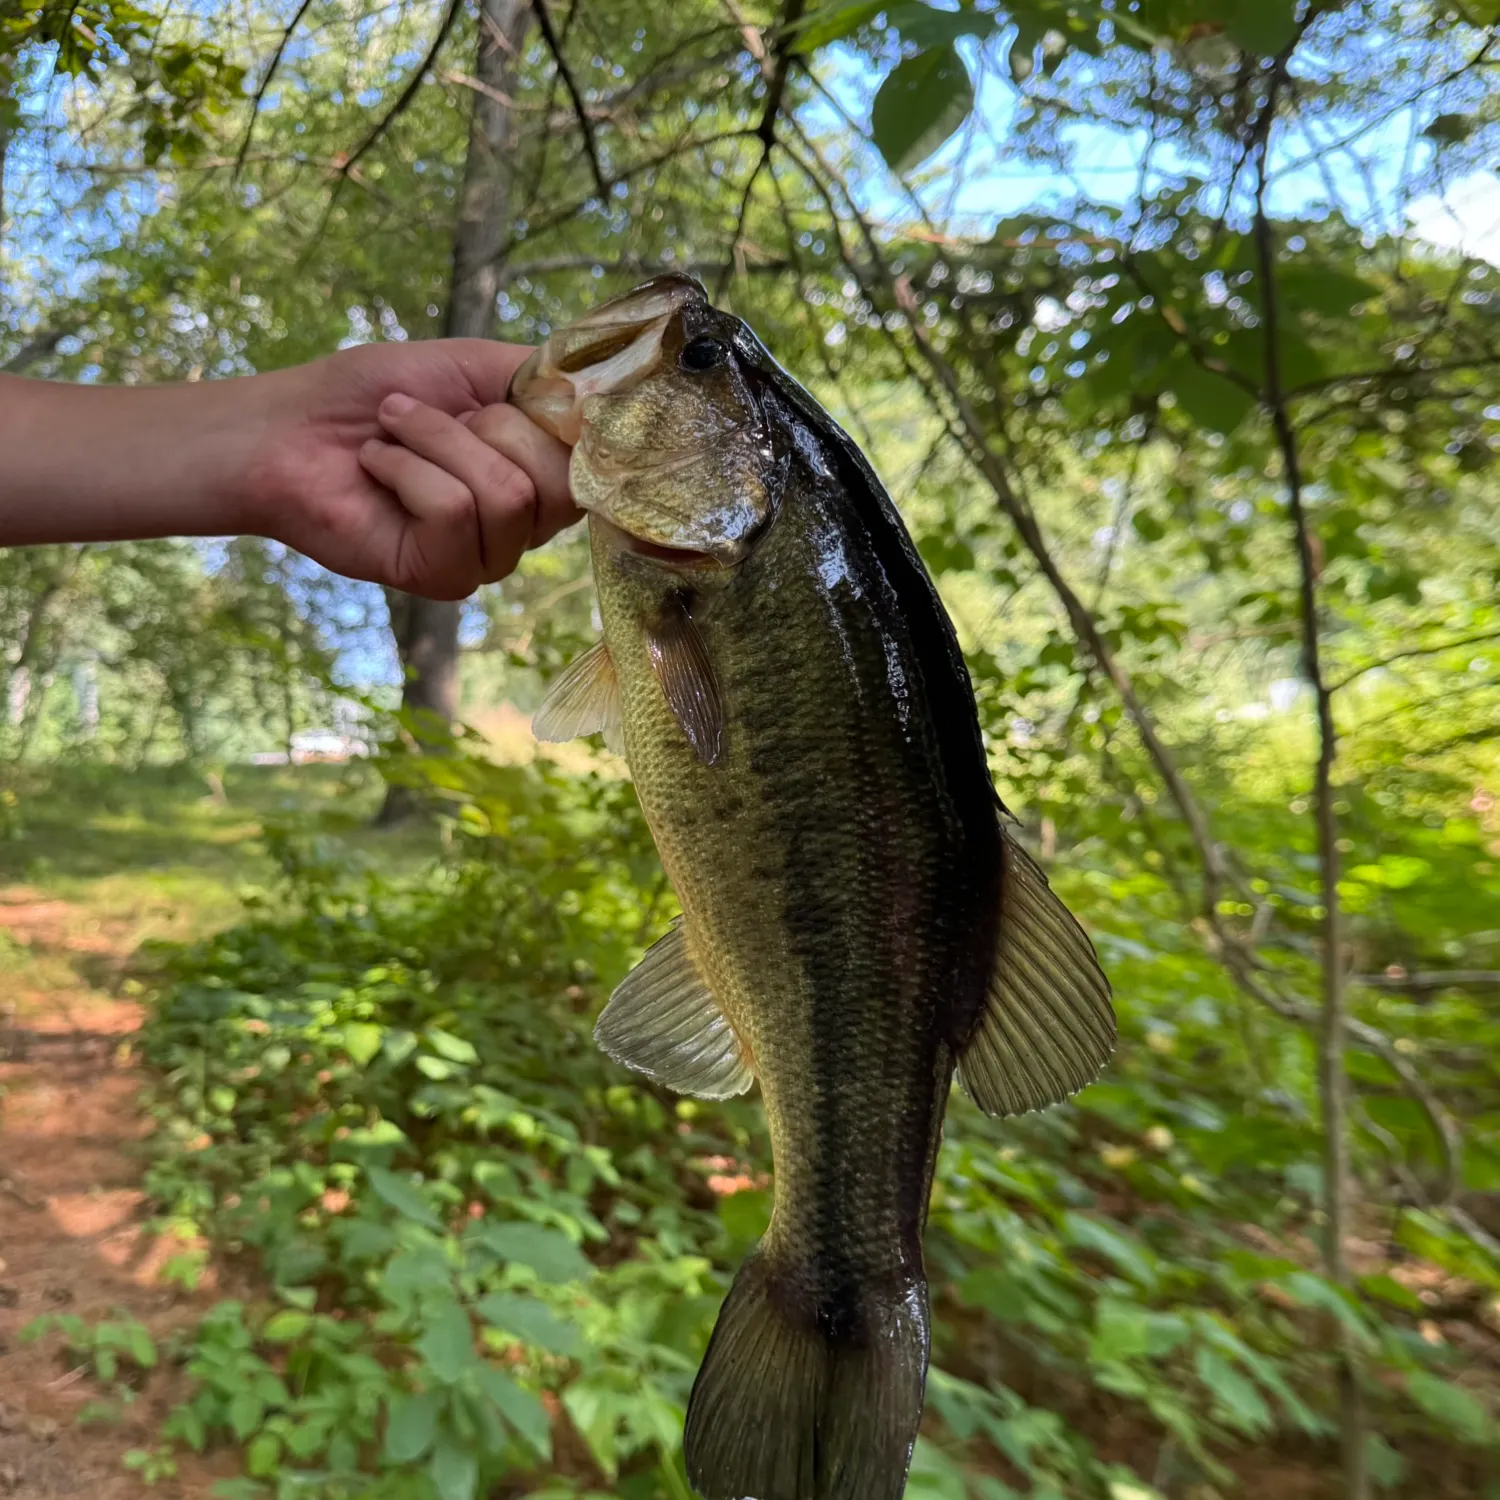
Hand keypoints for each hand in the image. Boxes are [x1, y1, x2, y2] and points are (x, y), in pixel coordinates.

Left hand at [246, 339, 577, 598]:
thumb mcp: (471, 364)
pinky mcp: (445, 578)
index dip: (564, 425)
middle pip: (560, 483)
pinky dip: (407, 471)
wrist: (290, 427)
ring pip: (510, 497)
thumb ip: (545, 379)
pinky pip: (455, 513)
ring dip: (437, 442)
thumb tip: (608, 392)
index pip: (595, 464)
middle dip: (489, 427)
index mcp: (540, 474)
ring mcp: (489, 557)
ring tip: (392, 435)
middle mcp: (526, 523)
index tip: (507, 397)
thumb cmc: (373, 394)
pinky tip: (377, 469)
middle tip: (433, 414)